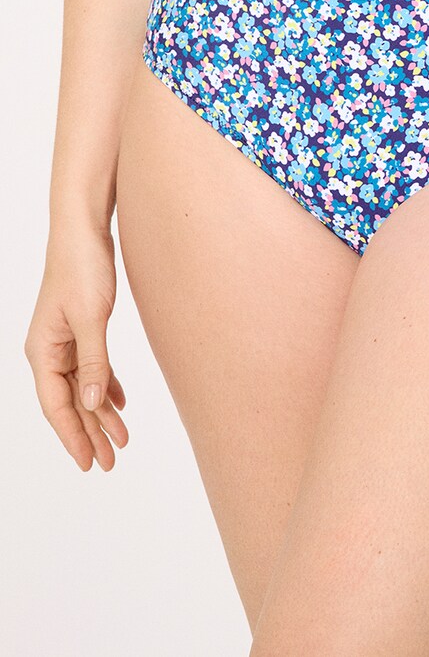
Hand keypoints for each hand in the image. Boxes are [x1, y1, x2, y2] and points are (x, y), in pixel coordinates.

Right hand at [24, 225, 128, 469]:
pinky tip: (119, 404)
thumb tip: (94, 405)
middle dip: (90, 433)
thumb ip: (94, 363)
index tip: (90, 463)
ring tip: (121, 440)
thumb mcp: (92, 319)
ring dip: (101, 414)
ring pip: (83, 387)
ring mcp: (64, 340)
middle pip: (70, 402)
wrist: (84, 230)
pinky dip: (106, 386)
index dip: (73, 436)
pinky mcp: (82, 328)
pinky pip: (92, 368)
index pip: (56, 406)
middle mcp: (49, 350)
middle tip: (111, 462)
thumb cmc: (82, 267)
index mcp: (42, 351)